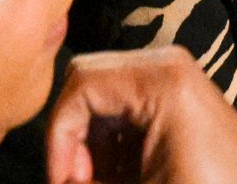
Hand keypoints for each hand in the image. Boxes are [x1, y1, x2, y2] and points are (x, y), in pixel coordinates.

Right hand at [45, 49, 236, 183]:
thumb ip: (91, 181)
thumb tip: (62, 180)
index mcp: (160, 79)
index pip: (80, 86)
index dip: (59, 138)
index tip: (62, 182)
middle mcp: (166, 65)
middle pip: (86, 83)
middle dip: (72, 139)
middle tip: (78, 182)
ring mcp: (173, 77)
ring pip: (101, 97)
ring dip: (90, 145)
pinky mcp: (177, 97)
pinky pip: (124, 108)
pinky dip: (110, 144)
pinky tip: (119, 177)